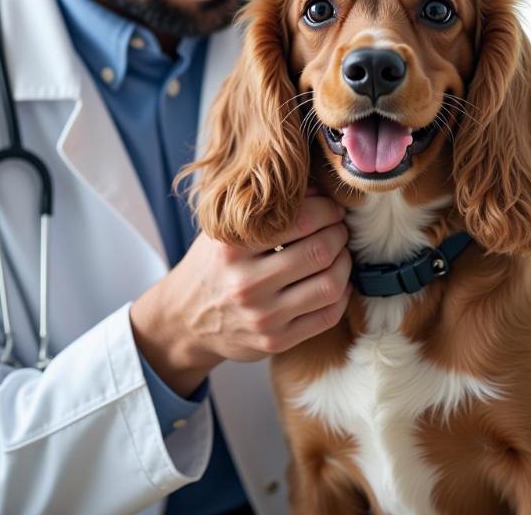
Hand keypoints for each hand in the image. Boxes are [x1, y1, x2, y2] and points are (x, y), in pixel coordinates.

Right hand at [130, 193, 351, 395]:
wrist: (184, 320)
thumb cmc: (213, 264)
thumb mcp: (226, 229)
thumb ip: (267, 208)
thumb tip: (319, 188)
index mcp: (232, 248)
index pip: (300, 220)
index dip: (327, 210)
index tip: (331, 208)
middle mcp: (245, 284)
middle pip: (320, 251)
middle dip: (339, 233)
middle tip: (339, 227)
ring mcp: (262, 317)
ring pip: (329, 285)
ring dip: (345, 263)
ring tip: (340, 252)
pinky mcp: (276, 342)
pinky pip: (328, 316)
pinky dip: (343, 293)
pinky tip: (338, 281)